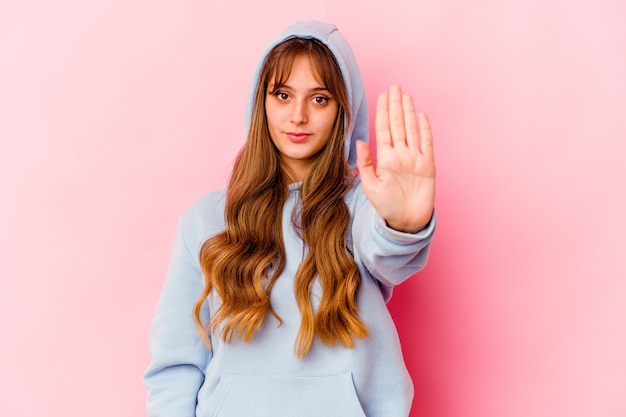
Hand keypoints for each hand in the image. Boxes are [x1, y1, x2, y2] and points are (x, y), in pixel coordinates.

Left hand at [356, 84, 435, 232]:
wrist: (406, 222)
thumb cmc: (386, 207)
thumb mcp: (370, 186)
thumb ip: (365, 164)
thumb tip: (359, 141)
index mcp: (385, 158)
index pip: (383, 129)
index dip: (383, 111)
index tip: (382, 95)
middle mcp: (400, 155)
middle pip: (398, 124)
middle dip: (395, 105)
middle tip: (394, 86)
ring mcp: (414, 159)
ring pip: (411, 129)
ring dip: (409, 111)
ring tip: (405, 95)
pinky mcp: (428, 166)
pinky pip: (427, 143)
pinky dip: (425, 129)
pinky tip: (421, 115)